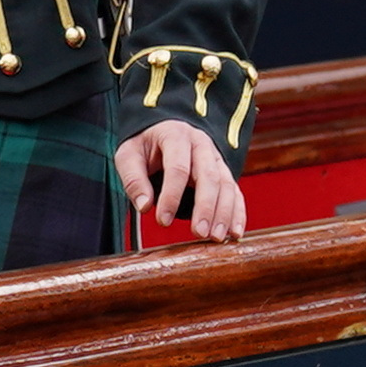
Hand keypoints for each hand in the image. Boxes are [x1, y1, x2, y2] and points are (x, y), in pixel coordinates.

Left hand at [117, 118, 249, 237]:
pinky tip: (235, 233)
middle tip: (198, 233)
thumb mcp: (128, 154)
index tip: (162, 221)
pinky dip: (237, 213)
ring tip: (216, 238)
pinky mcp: (223, 172)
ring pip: (226, 185)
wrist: (161, 129)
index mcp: (175, 136)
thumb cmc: (144, 145)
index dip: (171, 196)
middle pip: (209, 176)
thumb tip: (144, 206)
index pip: (177, 167)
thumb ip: (133, 179)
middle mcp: (201, 144)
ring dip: (224, 213)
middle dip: (205, 207)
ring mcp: (215, 158)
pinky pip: (235, 192)